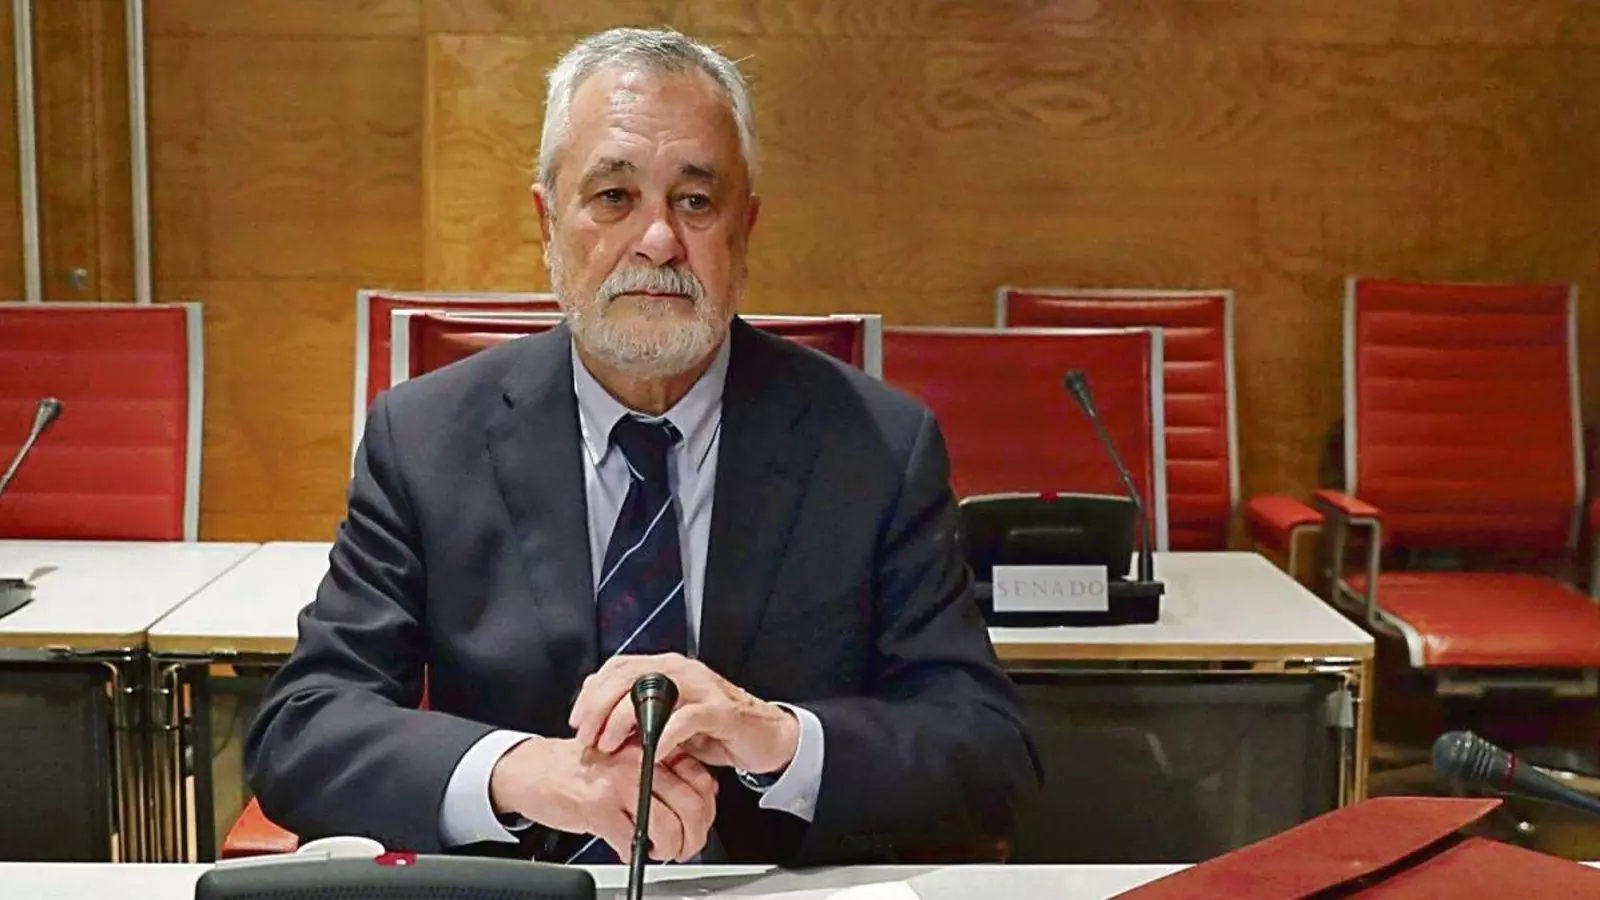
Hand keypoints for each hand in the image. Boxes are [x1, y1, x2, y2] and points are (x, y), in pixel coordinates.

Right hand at [487, 736, 716, 862]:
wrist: (532, 768)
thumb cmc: (581, 767)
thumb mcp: (628, 761)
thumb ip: (662, 772)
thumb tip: (701, 795)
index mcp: (651, 749)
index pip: (701, 780)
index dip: (707, 811)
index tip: (699, 824)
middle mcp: (639, 762)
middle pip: (691, 806)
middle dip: (693, 837)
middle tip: (684, 848)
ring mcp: (619, 784)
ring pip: (667, 827)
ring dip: (668, 850)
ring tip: (659, 852)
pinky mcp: (598, 807)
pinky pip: (631, 841)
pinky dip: (633, 854)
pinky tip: (627, 849)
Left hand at [569, 653, 800, 775]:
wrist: (766, 736)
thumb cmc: (715, 730)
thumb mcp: (669, 721)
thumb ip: (639, 717)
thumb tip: (599, 729)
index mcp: (666, 668)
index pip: (618, 667)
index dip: (592, 692)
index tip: (576, 721)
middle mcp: (681, 670)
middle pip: (628, 675)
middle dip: (600, 707)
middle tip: (588, 738)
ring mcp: (701, 687)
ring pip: (652, 691)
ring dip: (625, 719)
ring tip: (612, 746)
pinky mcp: (720, 710)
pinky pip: (685, 718)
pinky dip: (664, 735)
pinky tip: (651, 753)